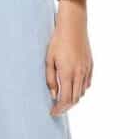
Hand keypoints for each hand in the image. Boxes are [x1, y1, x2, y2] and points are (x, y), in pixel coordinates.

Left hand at [46, 0, 92, 116]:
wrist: (73, 26)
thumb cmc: (57, 42)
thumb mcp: (48, 61)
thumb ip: (50, 79)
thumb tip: (54, 95)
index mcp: (67, 73)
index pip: (65, 99)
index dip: (59, 109)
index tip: (53, 113)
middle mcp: (79, 74)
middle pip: (75, 99)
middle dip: (66, 107)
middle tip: (57, 110)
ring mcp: (86, 69)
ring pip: (82, 92)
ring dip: (73, 99)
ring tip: (63, 101)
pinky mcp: (90, 65)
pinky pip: (87, 83)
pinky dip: (80, 90)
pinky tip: (73, 89)